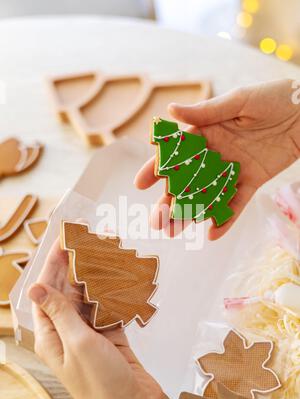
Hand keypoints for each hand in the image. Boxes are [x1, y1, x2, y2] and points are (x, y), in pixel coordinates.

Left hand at [28, 240, 166, 398]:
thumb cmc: (102, 385)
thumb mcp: (77, 345)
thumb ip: (60, 313)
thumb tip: (35, 287)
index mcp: (52, 337)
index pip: (47, 294)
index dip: (53, 265)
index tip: (64, 242)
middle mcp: (68, 334)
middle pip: (68, 292)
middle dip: (76, 266)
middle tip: (87, 240)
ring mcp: (91, 335)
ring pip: (90, 298)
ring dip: (97, 277)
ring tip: (105, 253)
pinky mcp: (111, 337)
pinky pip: (109, 308)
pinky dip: (114, 293)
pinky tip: (119, 278)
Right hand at [135, 79, 299, 239]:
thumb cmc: (273, 98)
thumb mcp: (237, 101)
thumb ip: (205, 112)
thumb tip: (170, 110)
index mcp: (205, 133)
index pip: (174, 154)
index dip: (156, 168)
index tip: (140, 184)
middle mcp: (213, 155)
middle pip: (186, 182)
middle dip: (169, 202)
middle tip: (156, 221)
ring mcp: (231, 170)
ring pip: (206, 196)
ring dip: (190, 215)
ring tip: (174, 232)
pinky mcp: (251, 182)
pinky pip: (236, 204)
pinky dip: (225, 219)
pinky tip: (211, 234)